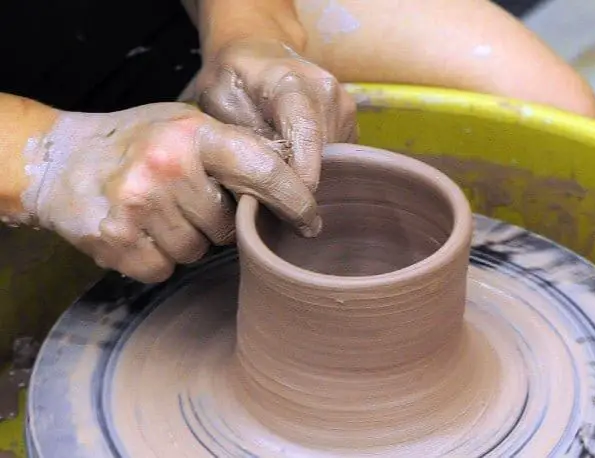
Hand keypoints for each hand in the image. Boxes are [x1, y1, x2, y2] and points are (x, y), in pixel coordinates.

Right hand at [25, 103, 320, 282]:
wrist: (57, 160)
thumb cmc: (137, 142)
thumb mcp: (186, 126)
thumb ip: (233, 150)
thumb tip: (295, 183)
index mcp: (193, 133)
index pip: (263, 169)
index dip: (294, 199)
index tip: (311, 221)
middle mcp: (166, 166)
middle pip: (228, 225)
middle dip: (215, 220)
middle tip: (186, 199)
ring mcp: (138, 204)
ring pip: (197, 251)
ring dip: (186, 239)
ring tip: (159, 211)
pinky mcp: (115, 240)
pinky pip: (164, 269)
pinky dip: (157, 257)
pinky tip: (140, 230)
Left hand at [195, 39, 357, 189]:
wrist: (256, 53)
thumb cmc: (232, 78)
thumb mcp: (219, 103)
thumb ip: (243, 139)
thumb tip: (265, 182)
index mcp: (292, 83)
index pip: (307, 137)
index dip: (302, 179)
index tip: (292, 213)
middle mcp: (327, 92)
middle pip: (323, 156)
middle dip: (300, 184)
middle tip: (272, 201)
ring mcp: (344, 105)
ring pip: (334, 162)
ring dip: (308, 176)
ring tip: (279, 176)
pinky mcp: (350, 120)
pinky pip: (339, 158)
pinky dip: (318, 168)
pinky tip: (294, 164)